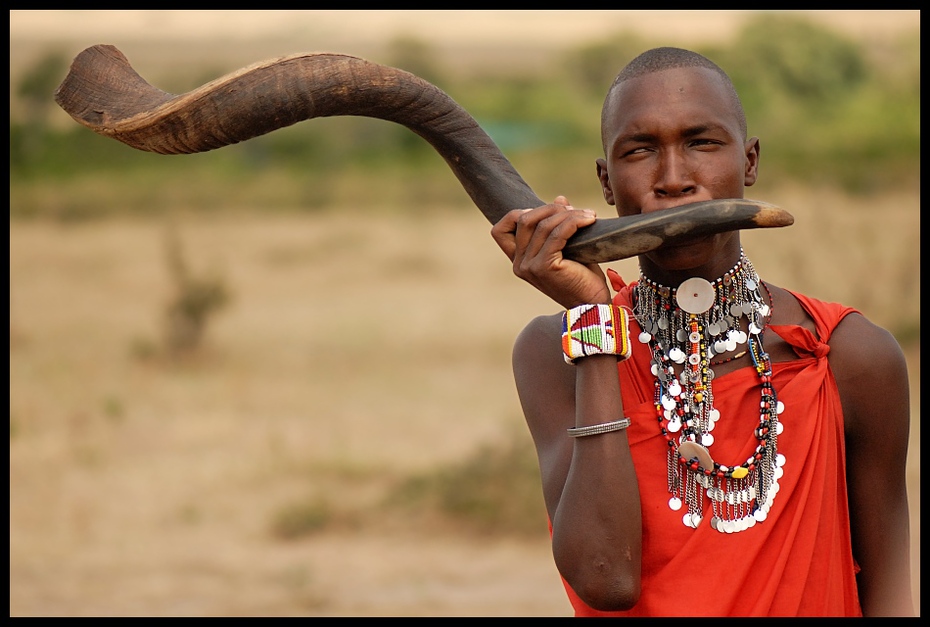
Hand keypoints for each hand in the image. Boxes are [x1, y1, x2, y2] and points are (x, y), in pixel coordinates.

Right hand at [491, 196, 610, 307]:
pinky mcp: (544, 267)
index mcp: (518, 261)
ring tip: (587, 215)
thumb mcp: (567, 247)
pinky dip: (574, 222)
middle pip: (524, 219)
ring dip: (567, 214)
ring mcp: (529, 266)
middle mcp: (519, 264)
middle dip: (550, 209)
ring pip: (542, 225)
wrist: (592, 306)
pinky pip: (557, 234)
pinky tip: (590, 220)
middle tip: (575, 211)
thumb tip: (560, 199)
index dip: (517, 214)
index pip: (499, 230)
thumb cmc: (581, 279)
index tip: (547, 213)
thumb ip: (558, 226)